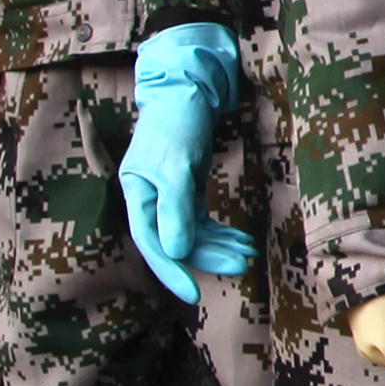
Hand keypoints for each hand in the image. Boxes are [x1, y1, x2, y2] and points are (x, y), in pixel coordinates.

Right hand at [116, 26, 255, 299]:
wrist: (187, 90)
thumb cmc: (176, 123)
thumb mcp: (175, 165)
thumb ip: (175, 209)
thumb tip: (178, 251)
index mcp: (136, 194)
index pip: (152, 243)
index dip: (172, 271)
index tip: (193, 296)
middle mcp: (149, 199)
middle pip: (176, 241)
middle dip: (208, 256)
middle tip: (242, 265)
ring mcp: (168, 195)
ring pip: (193, 233)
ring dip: (219, 246)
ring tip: (248, 254)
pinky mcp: (186, 188)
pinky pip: (202, 221)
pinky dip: (222, 232)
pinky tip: (243, 241)